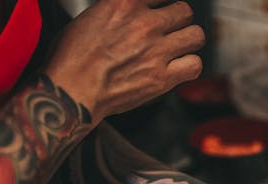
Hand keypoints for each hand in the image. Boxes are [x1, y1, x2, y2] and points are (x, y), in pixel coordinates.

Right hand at [45, 0, 203, 122]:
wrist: (71, 90)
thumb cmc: (73, 56)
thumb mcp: (92, 16)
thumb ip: (118, 10)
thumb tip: (132, 11)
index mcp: (125, 3)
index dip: (162, 3)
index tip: (160, 10)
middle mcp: (145, 24)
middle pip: (184, 11)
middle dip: (179, 20)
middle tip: (172, 29)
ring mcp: (156, 51)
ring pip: (196, 36)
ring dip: (189, 41)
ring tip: (180, 47)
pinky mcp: (162, 78)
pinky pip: (195, 65)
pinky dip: (190, 66)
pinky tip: (180, 67)